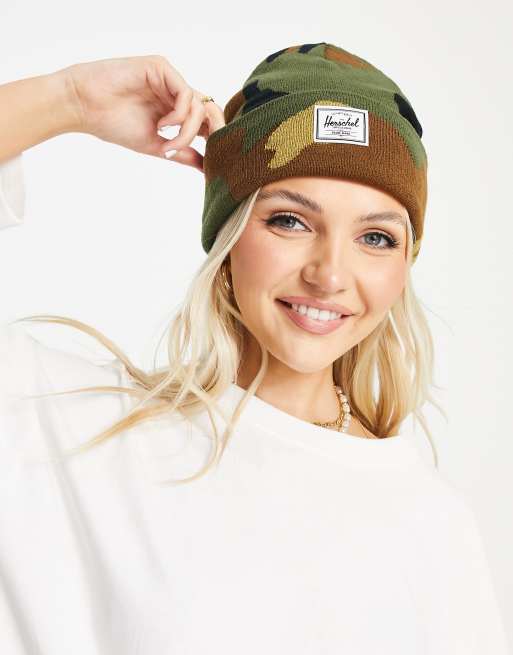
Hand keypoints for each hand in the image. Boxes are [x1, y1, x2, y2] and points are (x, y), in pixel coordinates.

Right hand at [59, 55, 224, 172]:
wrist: (84, 107)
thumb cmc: (113, 124)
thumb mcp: (155, 145)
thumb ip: (182, 152)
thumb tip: (207, 168)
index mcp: (175, 109)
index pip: (206, 120)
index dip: (215, 137)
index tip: (214, 161)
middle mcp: (174, 92)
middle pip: (210, 110)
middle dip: (214, 131)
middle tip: (211, 151)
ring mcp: (169, 79)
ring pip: (198, 106)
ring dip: (187, 131)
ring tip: (166, 143)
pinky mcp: (161, 68)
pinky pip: (185, 94)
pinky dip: (179, 116)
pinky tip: (162, 126)